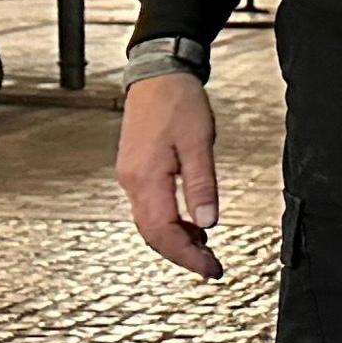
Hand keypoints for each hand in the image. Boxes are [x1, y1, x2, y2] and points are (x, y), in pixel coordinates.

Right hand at [116, 72, 225, 279]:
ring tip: (204, 247)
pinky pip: (148, 208)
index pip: (163, 232)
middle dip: (181, 255)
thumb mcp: (199, 142)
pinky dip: (169, 223)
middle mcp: (132, 181)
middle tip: (211, 266)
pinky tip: (190, 223)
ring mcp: (130, 176)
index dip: (187, 256)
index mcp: (146, 177)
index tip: (211, 268)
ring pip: (149, 224)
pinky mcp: (135, 170)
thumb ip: (201, 184)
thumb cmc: (178, 101)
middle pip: (152, 234)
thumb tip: (207, 224)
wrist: (157, 73)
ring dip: (175, 240)